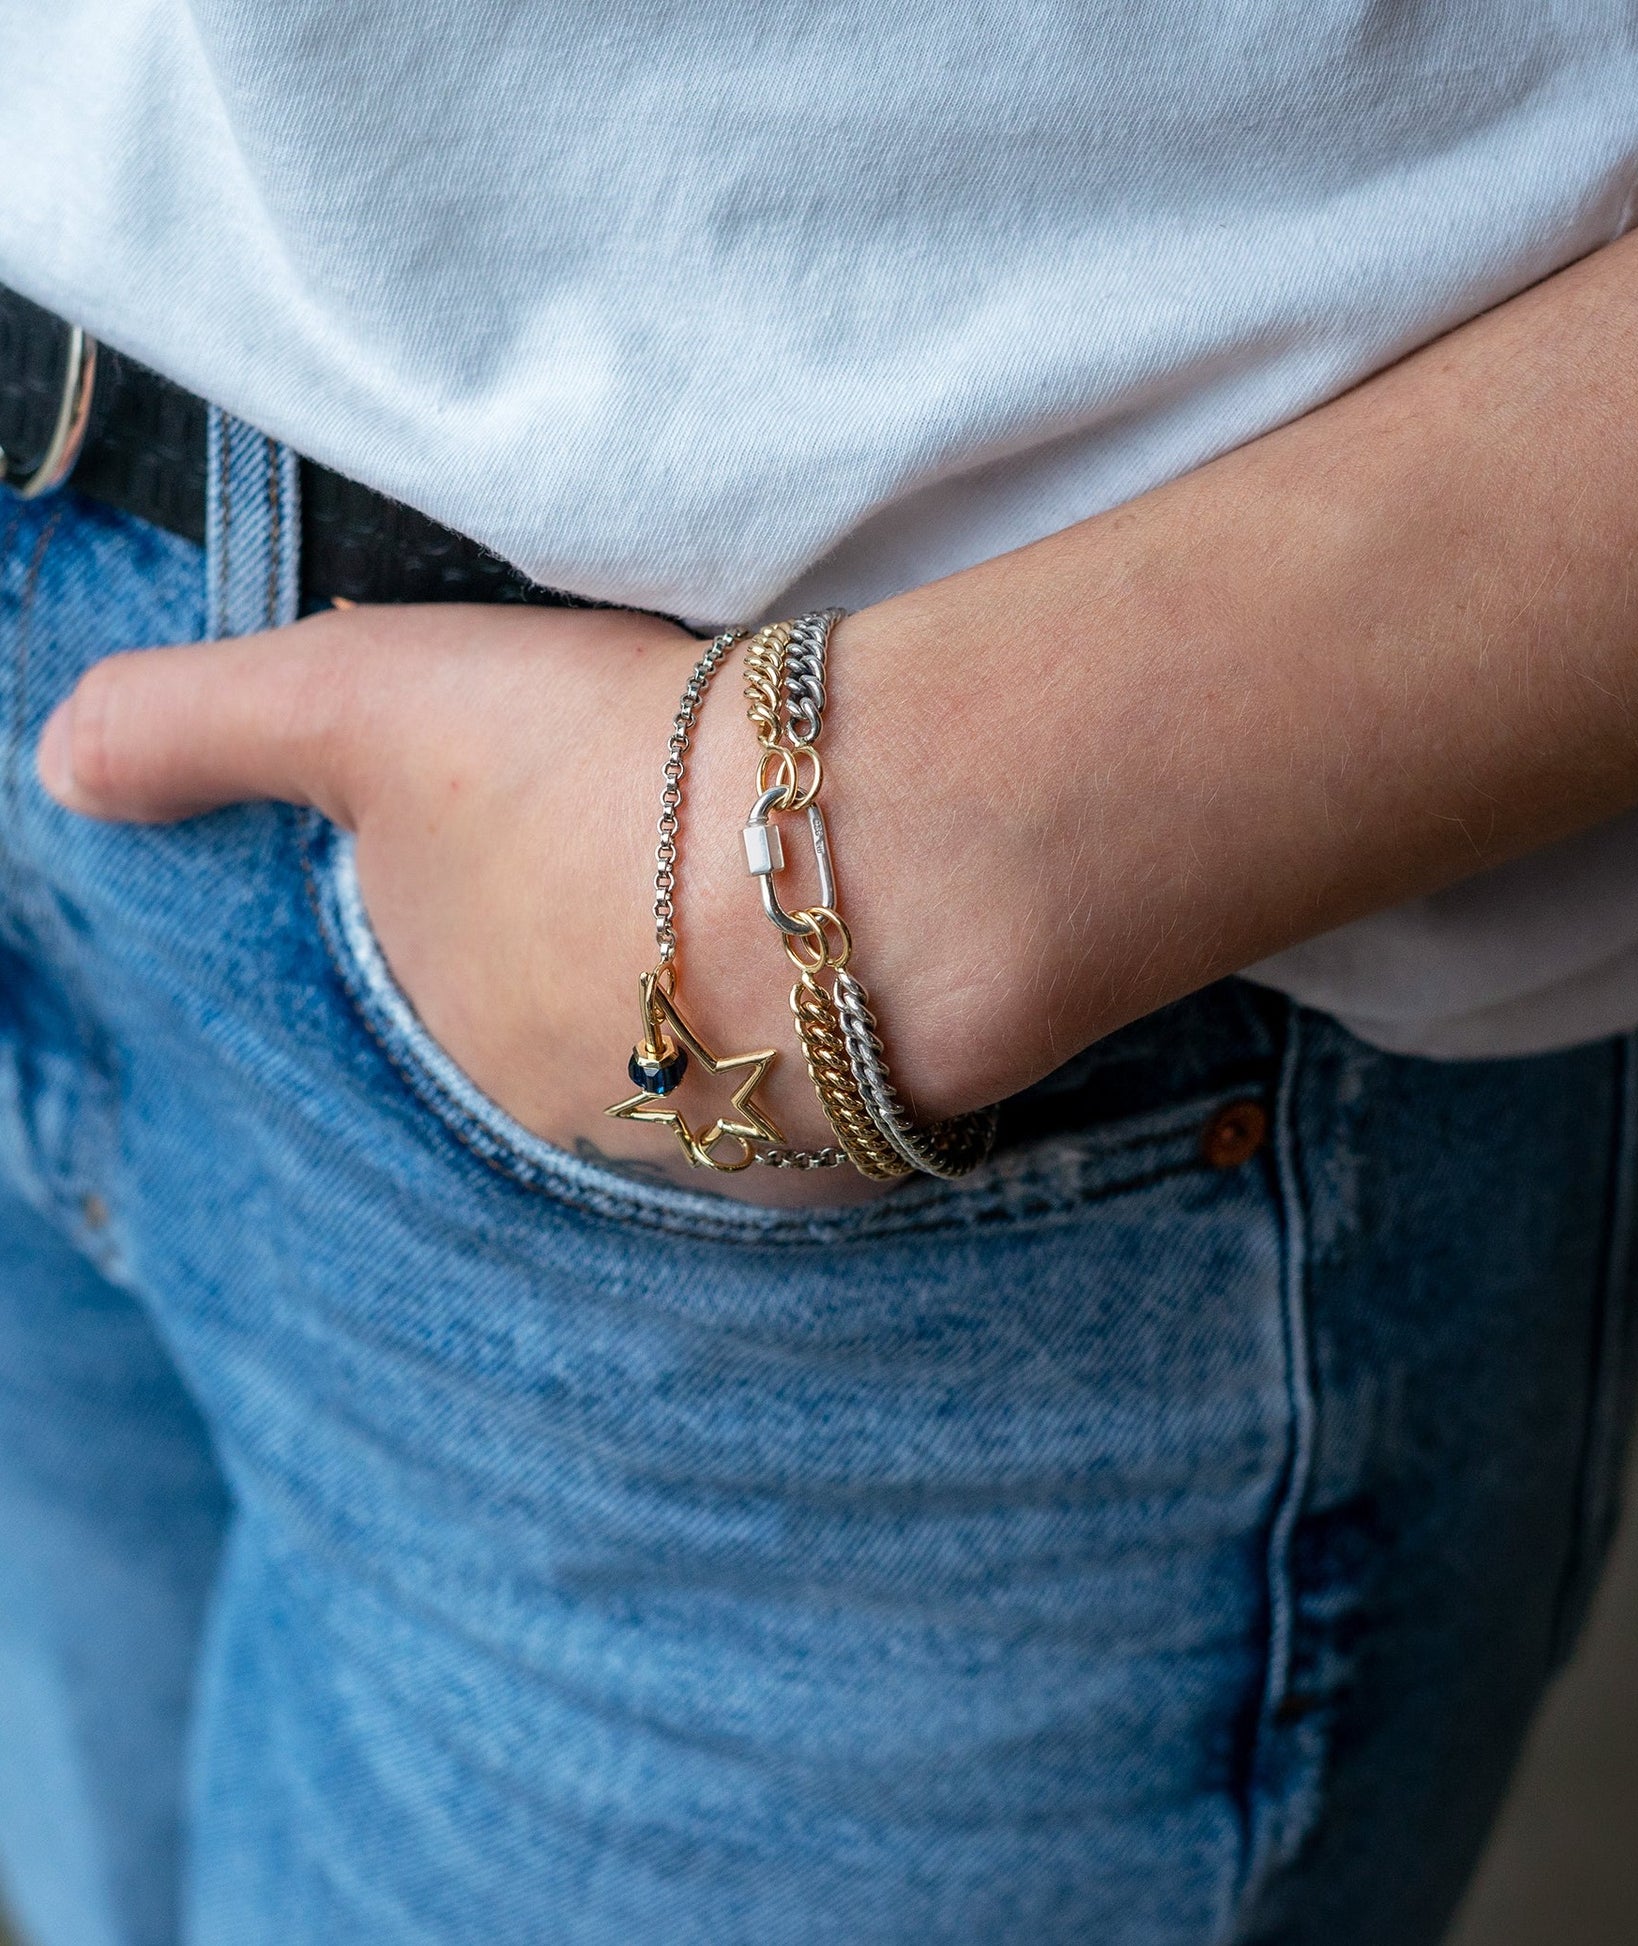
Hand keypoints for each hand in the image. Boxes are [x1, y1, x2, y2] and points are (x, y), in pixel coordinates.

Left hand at [34, 602, 1040, 1207]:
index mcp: (454, 1036)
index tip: (568, 817)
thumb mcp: (363, 700)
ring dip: (718, 1003)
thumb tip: (59, 768)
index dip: (505, 887)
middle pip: (576, 1032)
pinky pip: (810, 1099)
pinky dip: (817, 1039)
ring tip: (775, 897)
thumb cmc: (608, 770)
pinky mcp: (844, 1155)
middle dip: (611, 957)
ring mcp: (715, 1155)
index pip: (456, 977)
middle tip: (676, 849)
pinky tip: (851, 965)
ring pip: (695, 1075)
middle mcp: (573, 1126)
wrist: (866, 852)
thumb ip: (196, 726)